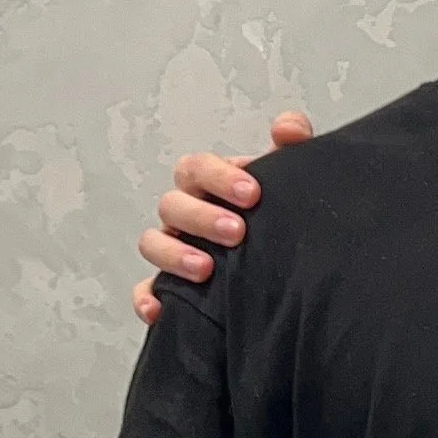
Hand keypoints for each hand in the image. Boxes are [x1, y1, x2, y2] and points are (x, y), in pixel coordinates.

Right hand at [134, 111, 313, 324]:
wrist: (289, 259)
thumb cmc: (274, 211)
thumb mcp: (288, 177)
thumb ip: (292, 144)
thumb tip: (288, 127)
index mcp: (207, 183)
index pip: (198, 167)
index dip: (219, 177)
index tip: (252, 194)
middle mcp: (185, 212)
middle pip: (172, 204)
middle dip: (202, 217)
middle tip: (237, 232)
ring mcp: (173, 247)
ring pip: (153, 242)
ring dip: (175, 254)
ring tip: (207, 269)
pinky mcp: (168, 286)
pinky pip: (145, 289)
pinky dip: (147, 297)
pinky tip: (160, 310)